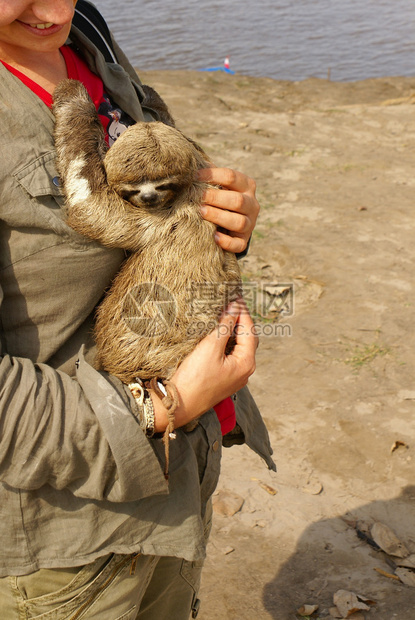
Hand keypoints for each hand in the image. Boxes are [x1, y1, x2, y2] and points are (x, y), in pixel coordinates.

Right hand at [151, 300, 256, 431]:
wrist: (177, 405)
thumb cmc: (194, 379)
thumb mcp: (209, 348)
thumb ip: (224, 327)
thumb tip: (234, 308)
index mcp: (246, 363)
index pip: (250, 330)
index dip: (243, 312)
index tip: (236, 296)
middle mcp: (244, 371)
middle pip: (247, 339)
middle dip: (240, 320)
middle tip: (231, 303)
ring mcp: (234, 377)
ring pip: (238, 348)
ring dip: (233, 331)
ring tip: (224, 314)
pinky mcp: (223, 380)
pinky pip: (230, 356)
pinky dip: (226, 342)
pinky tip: (217, 335)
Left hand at [197, 167, 258, 253]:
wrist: (230, 223)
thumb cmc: (220, 198)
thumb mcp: (219, 185)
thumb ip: (210, 176)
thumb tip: (190, 166)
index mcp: (246, 186)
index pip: (231, 177)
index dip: (212, 175)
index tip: (194, 176)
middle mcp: (252, 204)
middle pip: (238, 200)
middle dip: (216, 197)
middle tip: (198, 196)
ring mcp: (250, 224)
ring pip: (239, 222)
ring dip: (219, 216)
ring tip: (201, 212)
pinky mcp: (243, 240)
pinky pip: (238, 244)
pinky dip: (226, 242)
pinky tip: (213, 237)